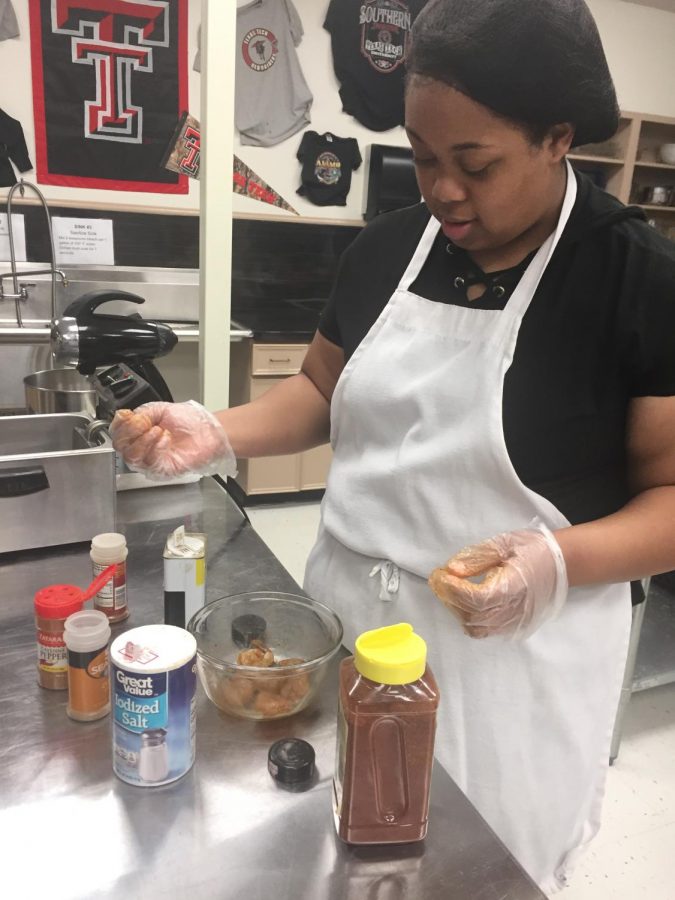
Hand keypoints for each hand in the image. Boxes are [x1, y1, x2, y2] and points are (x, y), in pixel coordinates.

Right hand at [110, 400, 236, 480]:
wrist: (207, 430)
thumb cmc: (188, 422)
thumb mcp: (160, 410)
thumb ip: (142, 414)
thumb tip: (129, 419)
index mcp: (138, 432)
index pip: (116, 432)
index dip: (119, 424)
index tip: (128, 415)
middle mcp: (141, 448)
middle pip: (120, 446)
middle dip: (131, 431)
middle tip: (146, 423)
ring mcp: (150, 460)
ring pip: (131, 456)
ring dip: (144, 440)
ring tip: (159, 430)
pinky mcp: (161, 470)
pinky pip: (149, 462)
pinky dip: (156, 447)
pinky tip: (165, 438)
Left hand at [428, 525, 567, 638]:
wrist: (561, 563)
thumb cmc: (532, 549)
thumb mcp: (502, 544)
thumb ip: (476, 558)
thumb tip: (451, 570)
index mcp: (513, 587)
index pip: (476, 598)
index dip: (453, 589)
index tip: (439, 575)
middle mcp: (514, 610)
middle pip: (472, 616)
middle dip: (450, 598)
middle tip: (440, 579)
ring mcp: (515, 622)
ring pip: (476, 628)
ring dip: (457, 610)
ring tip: (452, 590)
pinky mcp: (514, 626)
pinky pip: (485, 630)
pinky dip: (470, 618)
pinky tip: (466, 602)